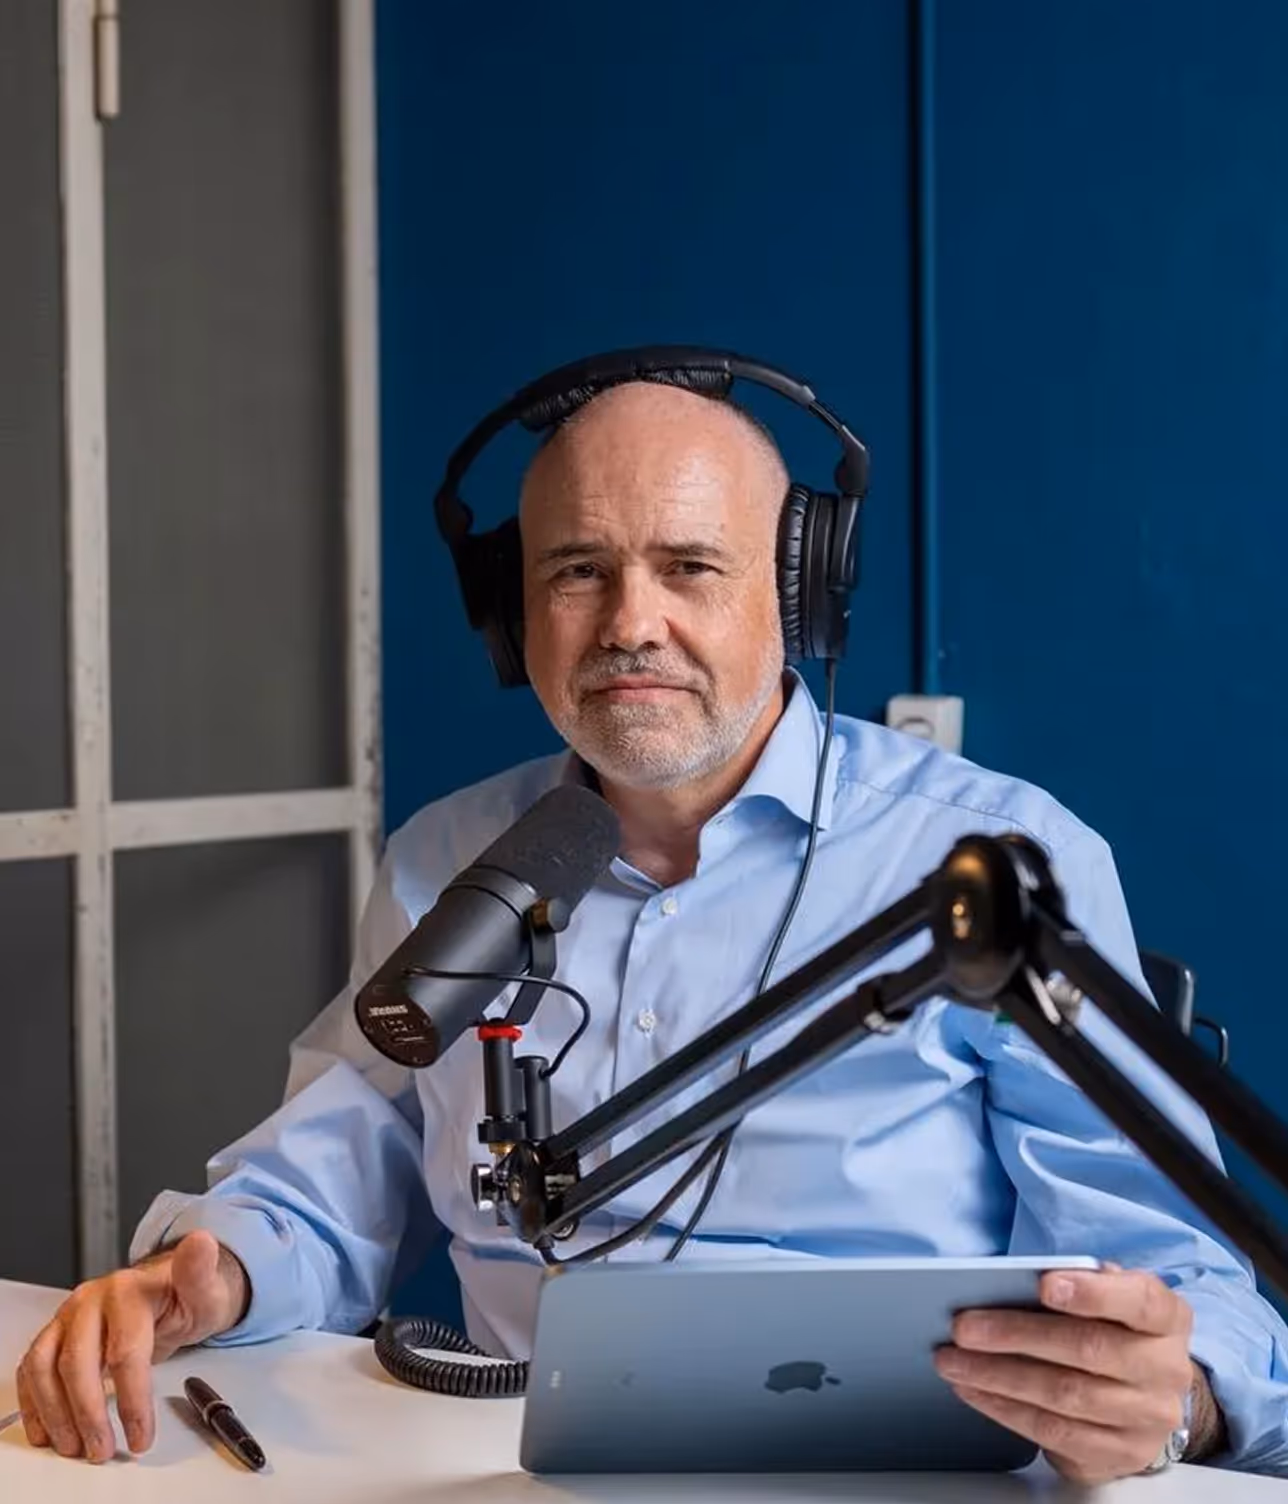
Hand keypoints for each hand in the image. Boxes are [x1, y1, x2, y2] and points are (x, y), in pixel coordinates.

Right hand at [15, 1230, 247, 1462]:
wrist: (169, 1290)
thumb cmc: (188, 1297)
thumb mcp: (205, 1290)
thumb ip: (200, 1273)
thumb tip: (202, 1242)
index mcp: (128, 1289)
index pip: (125, 1351)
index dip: (132, 1399)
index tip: (141, 1436)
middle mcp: (90, 1300)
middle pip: (77, 1363)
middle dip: (88, 1414)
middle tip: (102, 1450)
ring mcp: (68, 1316)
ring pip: (44, 1368)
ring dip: (56, 1413)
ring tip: (75, 1447)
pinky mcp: (55, 1333)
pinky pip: (32, 1369)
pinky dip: (34, 1403)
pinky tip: (48, 1430)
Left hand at [932, 1264, 1207, 1484]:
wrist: (1150, 1395)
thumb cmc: (1116, 1329)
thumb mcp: (1111, 1295)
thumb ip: (1078, 1283)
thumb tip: (1012, 1279)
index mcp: (1166, 1319)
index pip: (1139, 1301)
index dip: (1093, 1292)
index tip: (1044, 1285)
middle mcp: (1165, 1370)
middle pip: (1088, 1350)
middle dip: (1016, 1335)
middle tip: (963, 1327)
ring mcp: (1146, 1418)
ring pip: (1065, 1396)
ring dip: (998, 1376)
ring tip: (954, 1360)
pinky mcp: (1119, 1454)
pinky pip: (1054, 1433)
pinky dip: (1005, 1409)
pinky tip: (974, 1390)